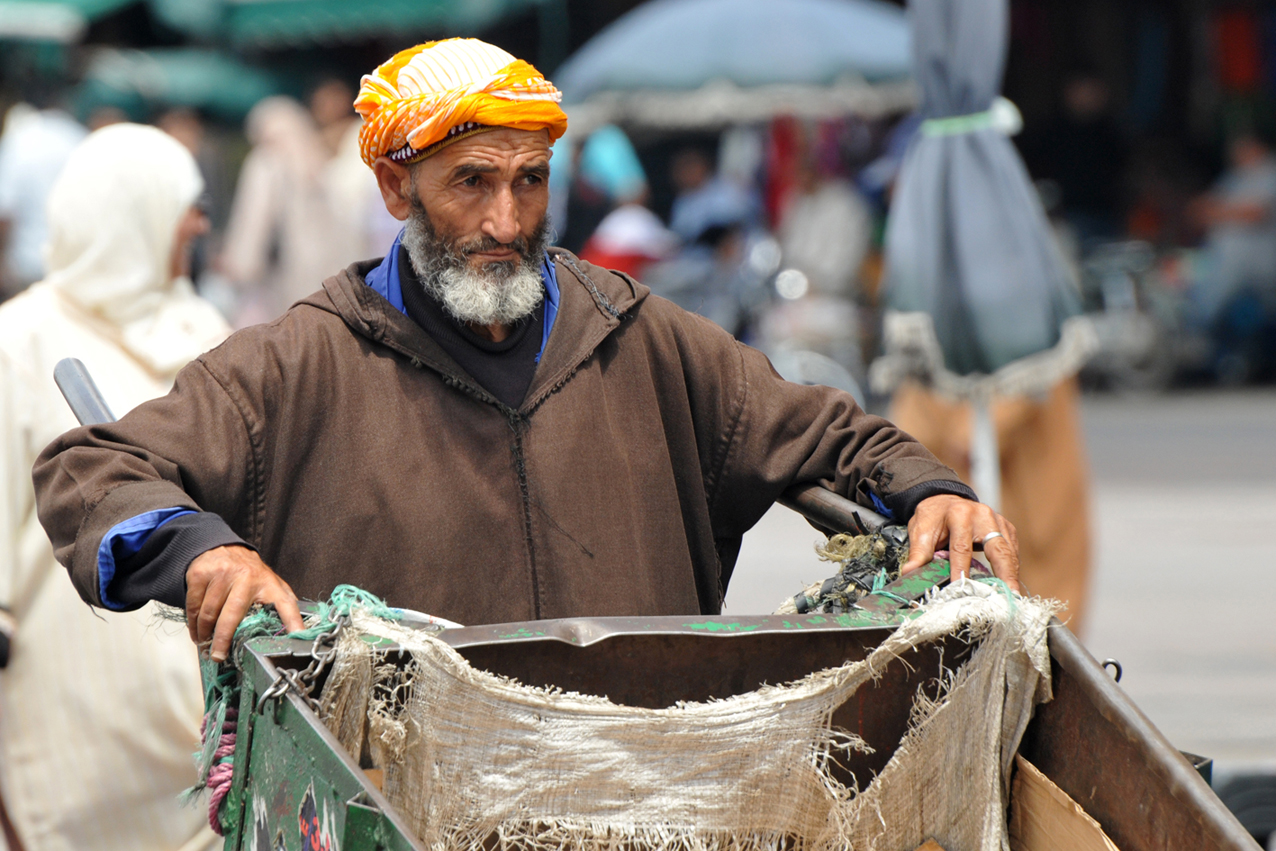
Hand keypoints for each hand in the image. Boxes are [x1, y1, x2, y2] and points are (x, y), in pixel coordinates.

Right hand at [186, 545, 303, 662]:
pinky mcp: (201, 575)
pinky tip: (197, 633)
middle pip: (233, 615)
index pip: (285, 604)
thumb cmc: (249, 573)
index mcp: (269, 584)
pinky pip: (193, 607)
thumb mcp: (269, 584)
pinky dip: (193, 624)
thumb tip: (296, 631)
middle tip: (218, 656)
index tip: (298, 637)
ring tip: (205, 647)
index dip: (293, 622)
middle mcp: (246, 578)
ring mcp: (222, 575)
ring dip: (205, 635)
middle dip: (224, 639)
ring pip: (209, 613)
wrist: (223, 547)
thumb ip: (281, 603)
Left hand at [900, 495, 1020, 591]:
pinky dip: (1011, 568)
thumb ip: (918, 552)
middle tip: (1008, 595)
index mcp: (959, 514)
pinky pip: (1012, 551)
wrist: (944, 501)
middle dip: (1005, 573)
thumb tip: (908, 573)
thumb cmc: (933, 518)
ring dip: (1011, 575)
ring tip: (1011, 596)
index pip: (962, 547)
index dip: (962, 570)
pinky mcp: (1006, 528)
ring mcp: (998, 520)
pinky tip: (1008, 585)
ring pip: (1009, 551)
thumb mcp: (920, 530)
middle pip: (998, 548)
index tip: (963, 589)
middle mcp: (983, 515)